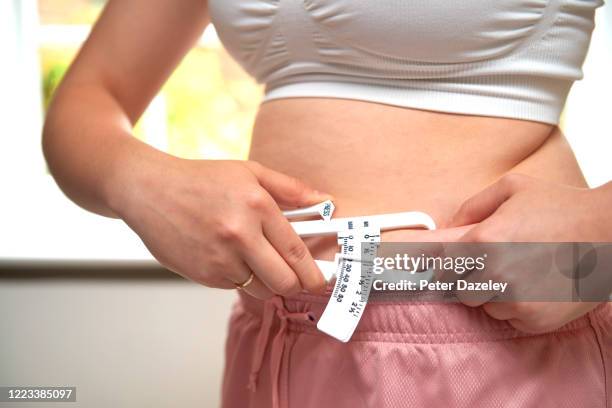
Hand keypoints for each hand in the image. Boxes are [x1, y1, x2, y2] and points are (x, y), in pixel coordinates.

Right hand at [112, 157, 330, 298]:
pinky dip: (238, 277)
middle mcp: (240, 235)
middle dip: (295, 285)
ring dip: (265, 281)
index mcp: (256, 206)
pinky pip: (234, 286)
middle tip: (296, 279)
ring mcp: (219, 258)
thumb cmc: (200, 179)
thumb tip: (325, 200)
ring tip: (255, 258)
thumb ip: (290, 188)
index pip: (296, 251)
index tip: (320, 281)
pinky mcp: (203, 275)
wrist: (148, 190)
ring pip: (260, 289)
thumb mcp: (249, 172)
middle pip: (284, 282)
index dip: (313, 272)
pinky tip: (226, 255)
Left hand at [447, 173, 611, 332]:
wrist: (610, 231)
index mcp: (482, 241)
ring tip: (523, 273)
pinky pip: (511, 320)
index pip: (444, 266)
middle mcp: (495, 274)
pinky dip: (518, 308)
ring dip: (496, 295)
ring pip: (487, 307)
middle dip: (474, 280)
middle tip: (498, 265)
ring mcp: (515, 301)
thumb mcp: (511, 188)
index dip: (451, 264)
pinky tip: (537, 287)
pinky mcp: (534, 321)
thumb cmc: (560, 205)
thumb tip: (447, 228)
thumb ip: (472, 207)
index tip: (461, 262)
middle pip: (462, 291)